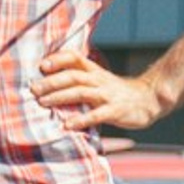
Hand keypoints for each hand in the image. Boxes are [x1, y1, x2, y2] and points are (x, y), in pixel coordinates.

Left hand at [33, 46, 165, 132]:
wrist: (150, 100)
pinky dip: (81, 120)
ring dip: (60, 97)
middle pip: (73, 76)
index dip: (58, 59)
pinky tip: (67, 125)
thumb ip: (79, 77)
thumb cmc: (118, 92)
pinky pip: (96, 115)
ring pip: (81, 92)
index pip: (75, 57)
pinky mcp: (116, 111)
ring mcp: (108, 96)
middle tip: (33, 89)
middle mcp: (100, 81)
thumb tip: (47, 80)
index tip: (42, 66)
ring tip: (43, 103)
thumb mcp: (100, 79)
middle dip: (51, 82)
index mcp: (95, 71)